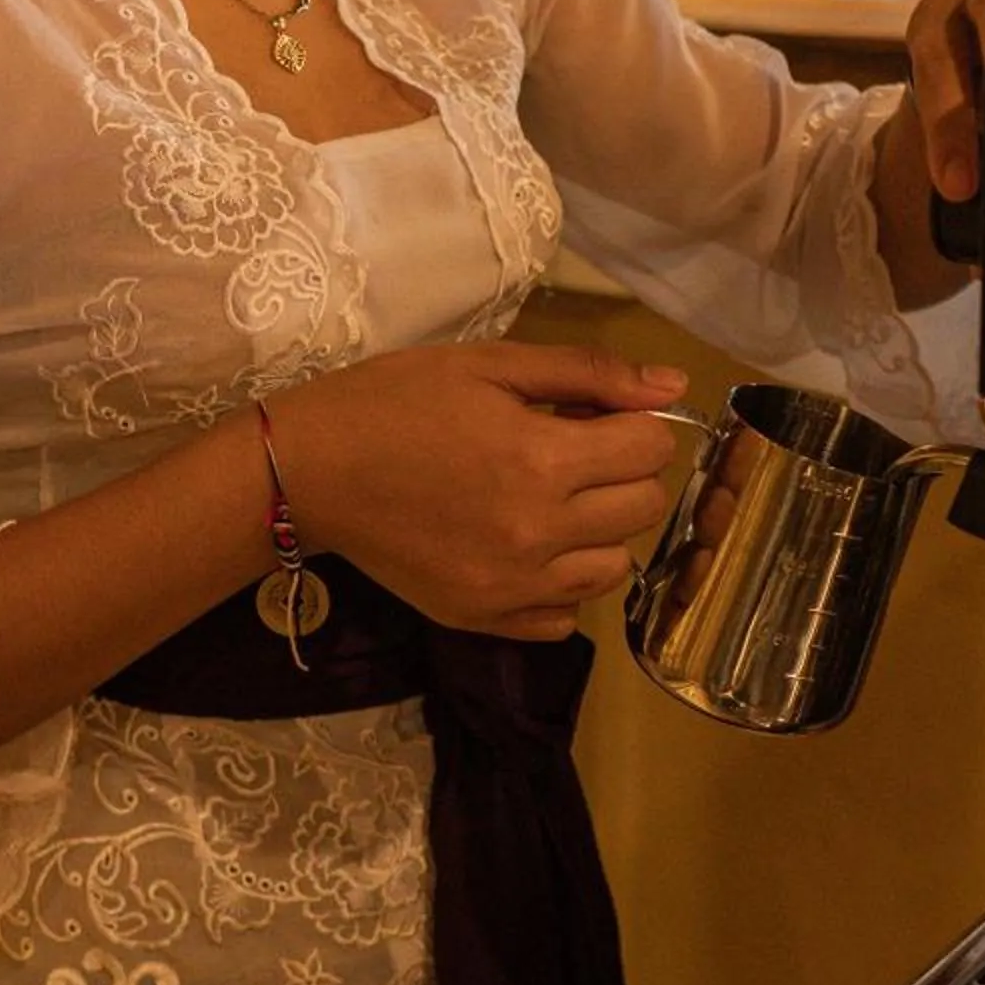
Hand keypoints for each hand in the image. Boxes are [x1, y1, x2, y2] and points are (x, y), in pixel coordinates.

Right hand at [269, 342, 685, 640]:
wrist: (311, 470)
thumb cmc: (396, 401)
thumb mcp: (488, 365)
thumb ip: (586, 374)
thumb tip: (674, 386)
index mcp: (542, 460)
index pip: (651, 451)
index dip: (636, 424)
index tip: (598, 415)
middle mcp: (538, 534)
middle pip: (641, 509)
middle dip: (624, 472)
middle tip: (574, 450)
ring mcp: (512, 587)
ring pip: (613, 570)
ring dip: (600, 531)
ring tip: (554, 500)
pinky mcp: (484, 619)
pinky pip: (563, 617)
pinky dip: (562, 585)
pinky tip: (529, 547)